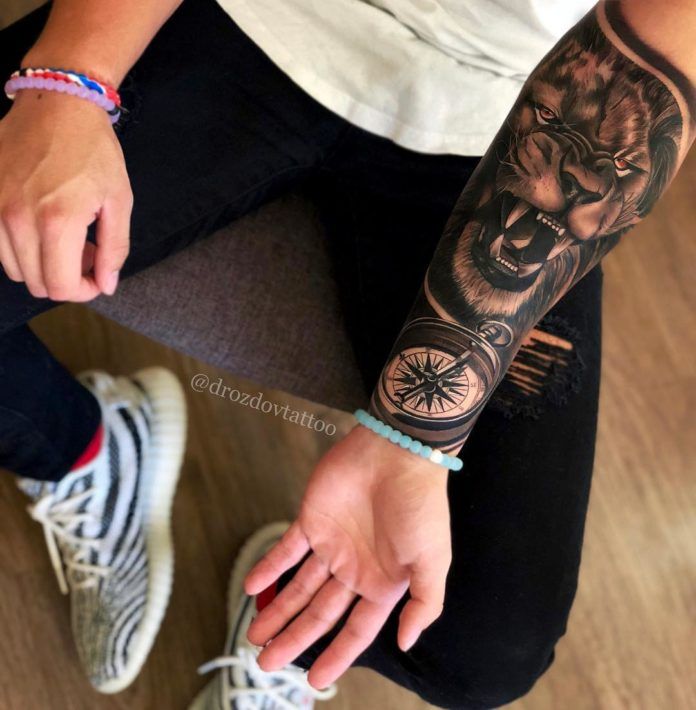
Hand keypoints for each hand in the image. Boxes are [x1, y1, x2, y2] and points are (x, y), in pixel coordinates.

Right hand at [0, 90, 131, 300]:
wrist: (56, 103)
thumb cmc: (94, 151)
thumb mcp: (119, 201)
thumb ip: (114, 250)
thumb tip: (105, 286)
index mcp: (57, 221)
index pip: (60, 287)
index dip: (82, 291)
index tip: (96, 277)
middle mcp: (17, 218)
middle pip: (36, 283)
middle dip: (66, 278)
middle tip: (86, 254)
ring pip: (14, 268)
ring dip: (42, 265)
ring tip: (65, 239)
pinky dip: (20, 248)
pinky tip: (41, 228)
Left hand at [244, 424, 452, 689]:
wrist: (397, 453)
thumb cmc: (420, 506)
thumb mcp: (433, 561)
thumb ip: (422, 604)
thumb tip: (404, 643)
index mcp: (383, 584)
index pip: (355, 631)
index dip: (336, 656)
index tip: (313, 682)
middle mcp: (355, 569)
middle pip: (319, 614)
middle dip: (293, 639)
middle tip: (265, 663)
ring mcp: (331, 545)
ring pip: (298, 587)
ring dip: (276, 610)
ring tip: (254, 635)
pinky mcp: (312, 520)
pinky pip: (285, 549)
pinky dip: (268, 567)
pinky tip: (252, 586)